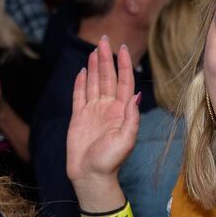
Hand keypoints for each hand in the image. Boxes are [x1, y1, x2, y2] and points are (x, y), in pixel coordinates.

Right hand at [66, 37, 139, 197]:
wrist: (90, 176)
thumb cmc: (110, 161)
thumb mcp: (125, 140)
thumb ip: (131, 117)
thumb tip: (136, 95)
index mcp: (121, 111)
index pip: (124, 82)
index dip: (124, 65)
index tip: (123, 48)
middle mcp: (108, 108)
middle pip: (108, 78)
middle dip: (106, 59)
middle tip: (104, 40)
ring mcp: (93, 112)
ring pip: (94, 83)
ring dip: (94, 67)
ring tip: (94, 51)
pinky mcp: (79, 118)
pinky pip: (79, 96)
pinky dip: (80, 83)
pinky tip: (82, 71)